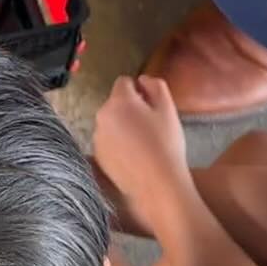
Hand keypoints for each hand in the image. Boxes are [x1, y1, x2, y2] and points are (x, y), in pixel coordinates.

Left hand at [92, 76, 194, 237]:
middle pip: (116, 103)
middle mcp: (102, 116)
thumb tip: (143, 80)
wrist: (157, 185)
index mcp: (119, 101)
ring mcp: (98, 138)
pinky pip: (108, 142)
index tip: (150, 105)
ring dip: (123, 127)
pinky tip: (135, 157)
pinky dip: (118, 144)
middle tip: (150, 126)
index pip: (124, 82)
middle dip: (130, 109)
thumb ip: (155, 86)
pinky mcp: (98, 157)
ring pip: (111, 123)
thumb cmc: (165, 146)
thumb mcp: (168, 109)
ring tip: (143, 144)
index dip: (139, 91)